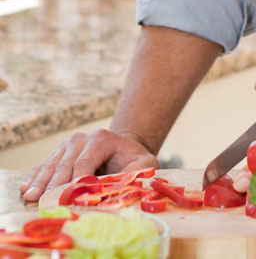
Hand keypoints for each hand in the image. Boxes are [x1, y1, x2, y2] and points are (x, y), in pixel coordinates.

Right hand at [19, 129, 158, 201]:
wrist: (126, 149)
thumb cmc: (135, 159)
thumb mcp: (144, 163)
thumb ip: (134, 172)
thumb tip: (116, 187)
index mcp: (102, 138)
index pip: (85, 161)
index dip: (76, 179)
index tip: (69, 195)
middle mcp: (82, 138)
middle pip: (65, 163)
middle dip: (54, 184)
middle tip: (45, 201)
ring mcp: (68, 144)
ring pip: (51, 164)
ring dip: (41, 181)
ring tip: (30, 197)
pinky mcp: (61, 152)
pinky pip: (46, 164)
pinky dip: (36, 176)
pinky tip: (26, 187)